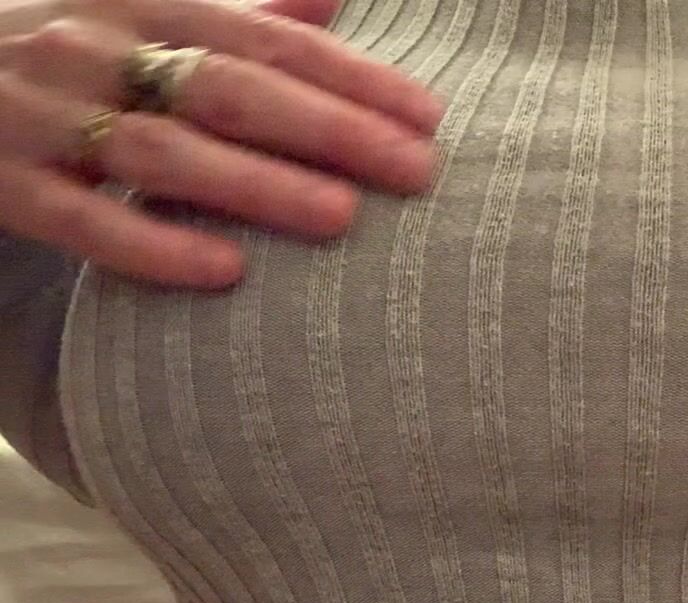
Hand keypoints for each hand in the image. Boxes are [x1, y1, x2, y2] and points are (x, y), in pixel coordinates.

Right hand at [0, 0, 443, 287]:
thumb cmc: (56, 40)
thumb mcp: (136, 4)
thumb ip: (236, 6)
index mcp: (142, 2)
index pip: (267, 39)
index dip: (351, 76)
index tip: (427, 115)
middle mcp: (95, 48)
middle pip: (231, 90)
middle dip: (331, 130)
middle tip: (417, 170)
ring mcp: (43, 115)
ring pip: (165, 152)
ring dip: (259, 186)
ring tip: (343, 218)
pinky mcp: (2, 182)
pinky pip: (82, 220)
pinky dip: (154, 245)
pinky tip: (226, 272)